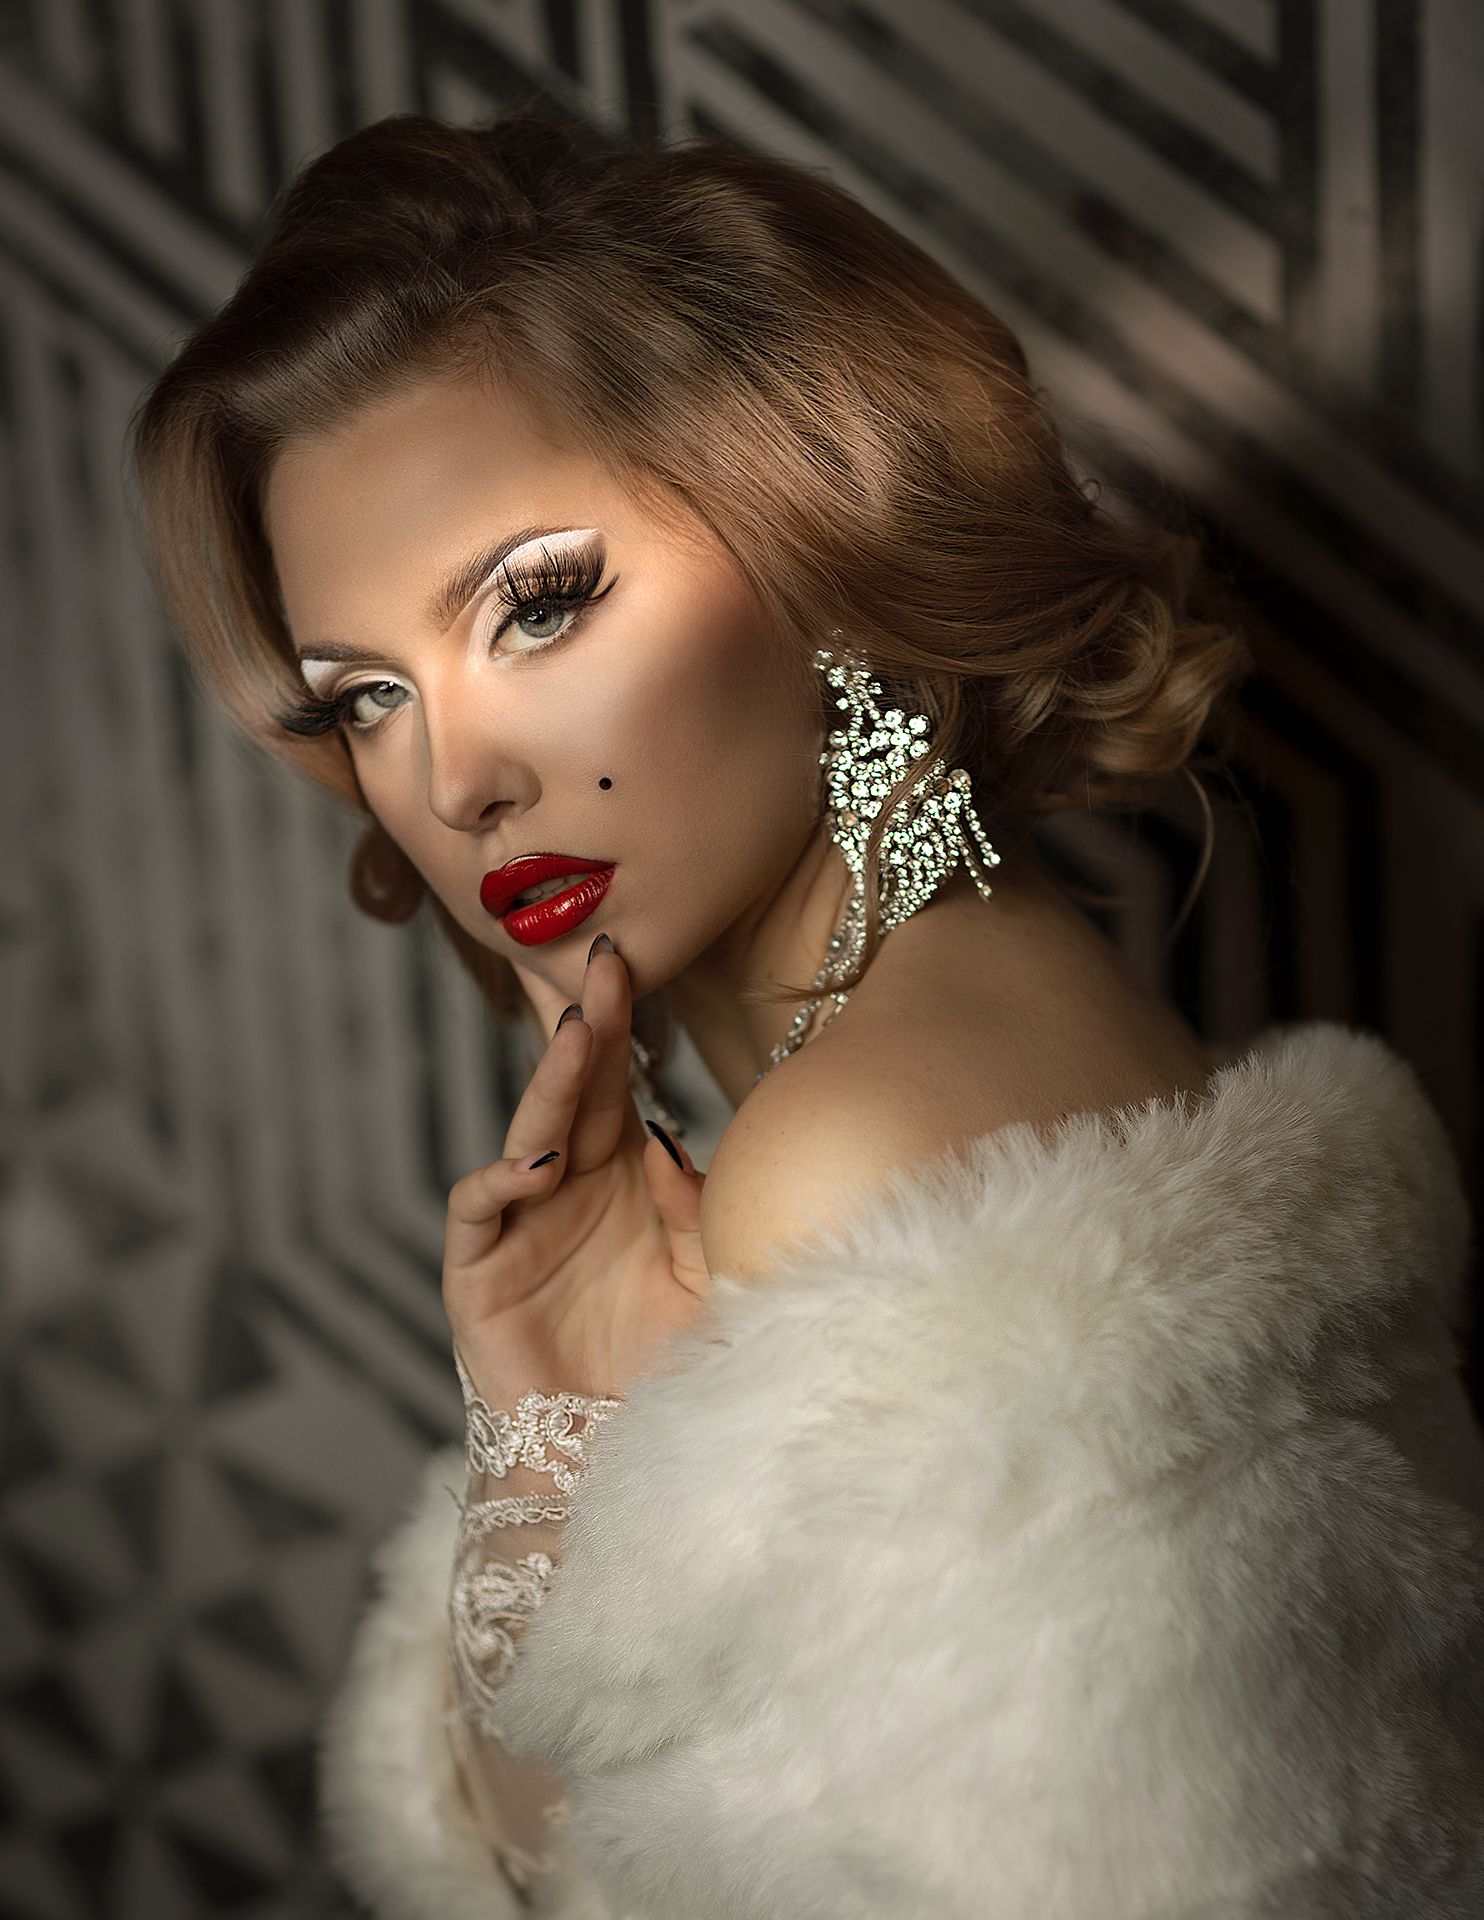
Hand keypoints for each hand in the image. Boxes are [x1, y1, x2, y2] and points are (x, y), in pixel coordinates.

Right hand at [441, 936, 711, 1405]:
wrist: (615, 1455)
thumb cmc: (666, 1364)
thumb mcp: (705, 1274)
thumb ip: (695, 1204)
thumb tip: (671, 1139)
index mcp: (622, 1175)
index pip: (620, 1084)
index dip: (622, 1026)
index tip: (633, 960)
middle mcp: (568, 1187)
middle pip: (576, 1094)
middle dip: (587, 1028)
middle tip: (601, 963)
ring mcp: (520, 1225)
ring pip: (530, 1136)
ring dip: (551, 1088)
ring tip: (575, 1038)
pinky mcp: (478, 1273)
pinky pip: (480, 1210)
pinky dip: (500, 1183)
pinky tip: (536, 1165)